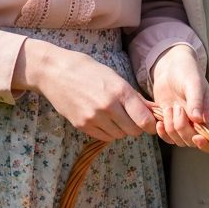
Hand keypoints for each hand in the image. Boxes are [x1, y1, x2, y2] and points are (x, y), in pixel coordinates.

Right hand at [12, 38, 156, 141]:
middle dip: (136, 127)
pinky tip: (102, 119)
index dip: (151, 125)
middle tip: (131, 118)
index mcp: (120, 91)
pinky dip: (107, 131)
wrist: (55, 72)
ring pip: (118, 135)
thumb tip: (153, 111)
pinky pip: (103, 137)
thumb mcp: (114, 77)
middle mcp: (108, 106)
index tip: (150, 124)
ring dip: (120, 129)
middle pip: (133, 131)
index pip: (144, 120)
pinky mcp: (81, 125)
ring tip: (113, 116)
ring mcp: (93, 117)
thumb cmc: (88, 70)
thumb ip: (134, 97)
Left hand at [148, 44, 208, 153]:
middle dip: (181, 127)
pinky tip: (160, 120)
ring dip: (170, 127)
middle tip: (176, 107)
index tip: (197, 137)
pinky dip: (162, 132)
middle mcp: (200, 125)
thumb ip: (196, 100)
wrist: (171, 68)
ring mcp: (185, 126)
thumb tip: (197, 119)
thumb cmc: (187, 72)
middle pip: (192, 142)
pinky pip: (167, 138)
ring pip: (178, 141)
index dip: (207, 144)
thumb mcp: (193, 83)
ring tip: (169, 108)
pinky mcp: (171, 124)